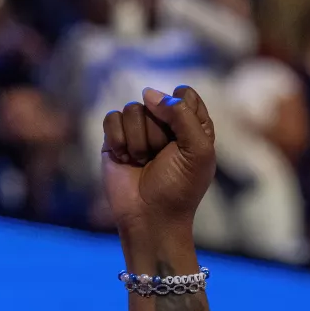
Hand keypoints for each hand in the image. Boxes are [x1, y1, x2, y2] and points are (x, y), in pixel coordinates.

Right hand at [101, 86, 216, 236]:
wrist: (150, 217)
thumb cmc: (179, 187)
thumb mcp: (197, 149)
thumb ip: (182, 114)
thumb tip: (148, 93)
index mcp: (192, 125)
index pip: (184, 94)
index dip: (180, 112)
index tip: (182, 139)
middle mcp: (165, 124)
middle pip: (156, 101)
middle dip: (158, 133)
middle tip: (161, 158)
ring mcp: (138, 130)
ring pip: (132, 109)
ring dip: (139, 141)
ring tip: (143, 162)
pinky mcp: (115, 139)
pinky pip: (111, 119)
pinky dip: (119, 140)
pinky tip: (125, 159)